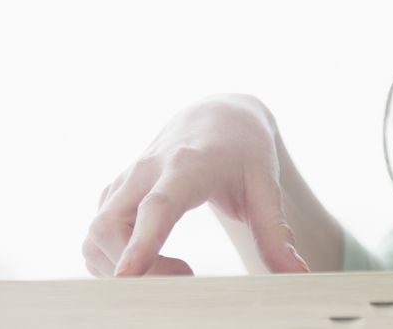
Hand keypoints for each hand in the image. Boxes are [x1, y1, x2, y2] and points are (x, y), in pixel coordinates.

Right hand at [82, 93, 310, 277]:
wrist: (216, 114)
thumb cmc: (243, 148)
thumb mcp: (266, 183)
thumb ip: (276, 231)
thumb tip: (297, 274)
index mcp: (187, 165)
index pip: (157, 207)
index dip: (141, 243)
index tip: (126, 277)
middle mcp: (147, 170)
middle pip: (112, 226)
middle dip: (132, 268)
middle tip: (184, 278)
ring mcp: (126, 181)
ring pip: (96, 233)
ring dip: (119, 266)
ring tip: (174, 271)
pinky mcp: (115, 192)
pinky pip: (96, 235)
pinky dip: (110, 259)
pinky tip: (149, 263)